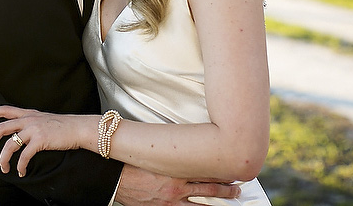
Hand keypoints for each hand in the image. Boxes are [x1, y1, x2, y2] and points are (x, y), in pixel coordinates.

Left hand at [0, 105, 94, 176]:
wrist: (78, 128)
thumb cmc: (63, 127)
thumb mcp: (44, 119)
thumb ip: (31, 123)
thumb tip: (20, 134)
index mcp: (28, 113)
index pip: (5, 109)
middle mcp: (29, 119)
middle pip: (1, 128)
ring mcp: (34, 129)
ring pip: (10, 144)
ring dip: (3, 159)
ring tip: (4, 168)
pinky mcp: (40, 140)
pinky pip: (24, 156)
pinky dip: (20, 166)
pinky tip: (22, 171)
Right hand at [116, 165, 240, 205]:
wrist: (114, 179)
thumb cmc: (132, 164)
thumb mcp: (154, 154)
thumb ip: (171, 154)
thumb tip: (183, 150)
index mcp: (176, 167)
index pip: (205, 168)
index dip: (220, 170)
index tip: (232, 169)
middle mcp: (178, 185)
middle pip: (209, 188)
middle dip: (225, 190)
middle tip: (238, 189)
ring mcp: (172, 201)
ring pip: (202, 205)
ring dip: (217, 204)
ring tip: (231, 202)